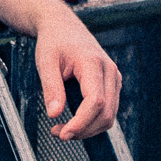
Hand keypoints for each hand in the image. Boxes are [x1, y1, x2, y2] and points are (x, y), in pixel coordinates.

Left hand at [34, 6, 120, 139]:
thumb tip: (54, 114)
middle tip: (58, 134)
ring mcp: (114, 78)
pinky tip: (74, 122)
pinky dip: (92, 122)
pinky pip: (108, 110)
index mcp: (93, 63)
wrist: (63, 27)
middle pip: (106, 113)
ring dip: (88, 129)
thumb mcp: (46, 62)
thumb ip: (51, 88)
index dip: (81, 122)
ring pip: (110, 116)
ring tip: (63, 129)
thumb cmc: (54, 42)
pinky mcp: (112, 84)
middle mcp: (109, 71)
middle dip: (83, 130)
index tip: (63, 133)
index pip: (96, 101)